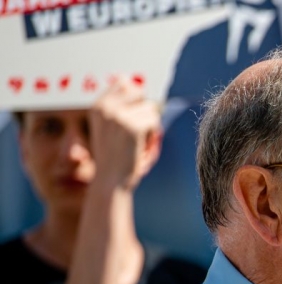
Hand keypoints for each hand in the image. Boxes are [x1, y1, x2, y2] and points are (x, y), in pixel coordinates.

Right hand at [88, 77, 161, 191]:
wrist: (110, 179)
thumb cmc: (113, 154)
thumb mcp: (108, 126)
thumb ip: (117, 104)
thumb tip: (128, 78)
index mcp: (98, 105)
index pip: (123, 82)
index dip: (135, 97)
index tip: (132, 116)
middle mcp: (106, 107)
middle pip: (139, 91)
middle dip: (144, 108)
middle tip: (138, 128)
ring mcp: (119, 116)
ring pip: (150, 108)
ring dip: (150, 124)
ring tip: (137, 140)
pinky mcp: (133, 126)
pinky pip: (154, 120)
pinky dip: (153, 133)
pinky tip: (141, 144)